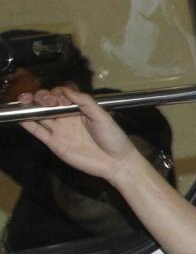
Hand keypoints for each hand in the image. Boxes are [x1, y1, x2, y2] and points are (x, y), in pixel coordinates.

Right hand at [18, 87, 137, 182]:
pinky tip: (21, 116)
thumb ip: (85, 102)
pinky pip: (38, 132)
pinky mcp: (54, 143)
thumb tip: (67, 90)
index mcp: (79, 110)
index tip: (63, 99)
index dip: (57, 93)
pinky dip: (28, 124)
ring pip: (40, 115)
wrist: (116, 162)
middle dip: (42, 96)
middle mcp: (67, 118)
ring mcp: (60, 131)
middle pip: (47, 103)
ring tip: (25, 100)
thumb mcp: (102, 116)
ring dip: (31, 106)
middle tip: (50, 102)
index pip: (61, 95)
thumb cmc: (113, 138)